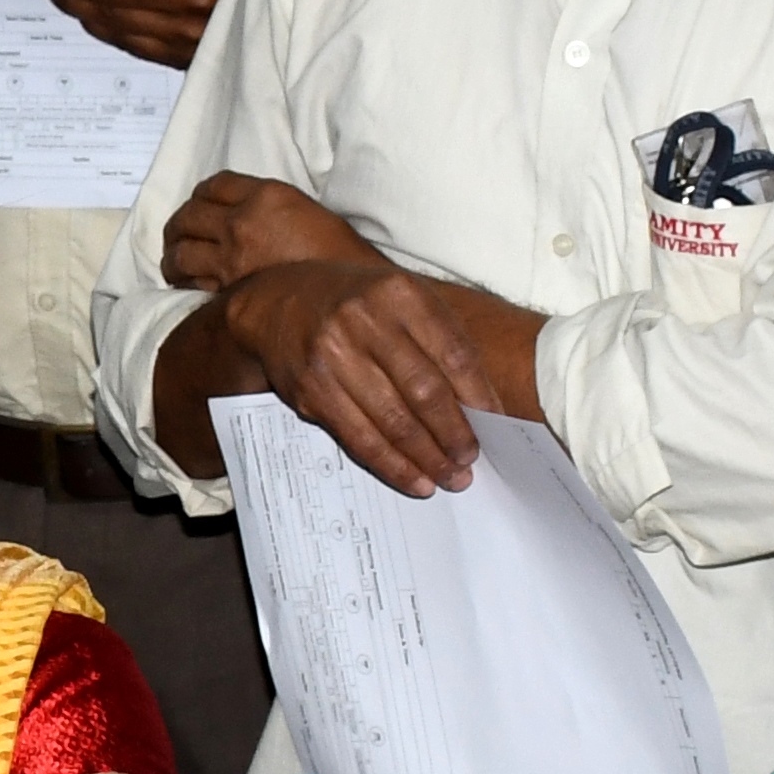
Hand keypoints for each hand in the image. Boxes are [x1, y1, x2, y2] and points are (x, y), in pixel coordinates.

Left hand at [159, 167, 368, 294]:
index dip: (200, 195)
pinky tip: (186, 285)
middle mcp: (243, 221)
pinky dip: (184, 282)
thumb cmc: (338, 255)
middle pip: (187, 215)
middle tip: (175, 236)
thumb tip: (241, 214)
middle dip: (177, 226)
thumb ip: (268, 206)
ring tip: (174, 264)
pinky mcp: (229, 289)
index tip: (198, 205)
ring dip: (172, 257)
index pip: (214, 184)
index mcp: (267, 194)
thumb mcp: (306, 210)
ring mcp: (232, 256)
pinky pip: (192, 282)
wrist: (349, 294)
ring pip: (180, 252)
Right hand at [208, 253, 503, 496]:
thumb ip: (439, 342)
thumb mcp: (401, 300)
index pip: (452, 353)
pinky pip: (359, 438)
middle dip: (453, 434)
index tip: (496, 427)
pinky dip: (392, 465)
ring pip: (392, 421)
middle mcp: (364, 321)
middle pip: (424, 391)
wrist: (276, 302)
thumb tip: (481, 406)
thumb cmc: (356, 304)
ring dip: (427, 458)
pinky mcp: (310, 391)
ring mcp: (333, 357)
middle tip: (470, 460)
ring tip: (450, 477)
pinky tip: (414, 479)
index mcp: (399, 293)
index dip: (479, 396)